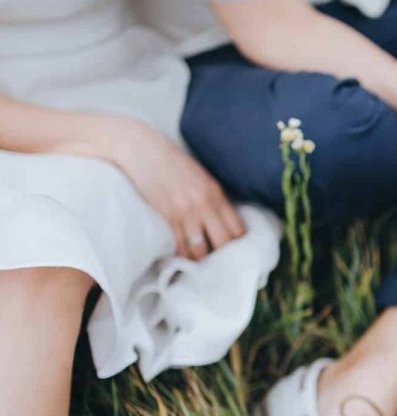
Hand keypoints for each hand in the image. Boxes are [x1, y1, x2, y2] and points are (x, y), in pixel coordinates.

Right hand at [104, 120, 244, 259]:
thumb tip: (223, 220)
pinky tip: (181, 261)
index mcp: (216, 193)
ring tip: (199, 266)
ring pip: (201, 250)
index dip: (239, 244)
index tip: (236, 252)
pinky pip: (179, 247)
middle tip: (220, 264)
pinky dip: (181, 257)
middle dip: (223, 256)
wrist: (139, 149)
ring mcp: (185, 212)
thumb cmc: (169, 161)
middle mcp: (204, 204)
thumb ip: (212, 198)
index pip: (237, 228)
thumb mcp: (199, 176)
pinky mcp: (166, 217)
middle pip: (223, 243)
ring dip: (200, 260)